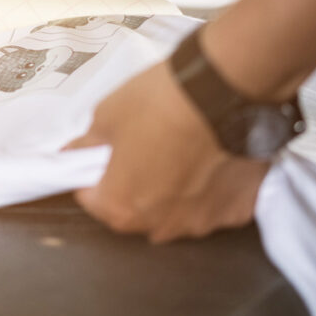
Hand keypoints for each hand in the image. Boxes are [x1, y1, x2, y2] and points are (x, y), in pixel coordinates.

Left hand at [65, 59, 269, 243]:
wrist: (220, 90)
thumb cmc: (160, 102)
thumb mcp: (106, 115)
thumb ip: (88, 144)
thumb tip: (77, 152)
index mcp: (121, 207)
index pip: (92, 198)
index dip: (92, 172)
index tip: (102, 155)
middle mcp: (161, 226)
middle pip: (138, 209)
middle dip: (136, 184)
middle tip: (145, 147)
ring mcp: (203, 222)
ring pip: (179, 210)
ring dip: (177, 189)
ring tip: (185, 150)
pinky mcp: (238, 210)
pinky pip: (217, 204)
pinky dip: (214, 187)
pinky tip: (215, 159)